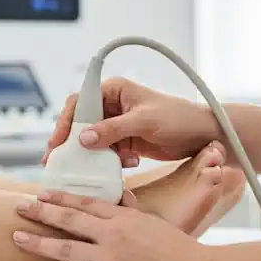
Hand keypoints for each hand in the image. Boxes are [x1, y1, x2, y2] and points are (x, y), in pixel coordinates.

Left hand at [13, 190, 217, 260]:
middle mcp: (113, 234)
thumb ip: (133, 210)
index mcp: (124, 217)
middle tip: (19, 207)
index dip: (60, 196)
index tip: (41, 193)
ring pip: (66, 249)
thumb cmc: (181, 249)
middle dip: (40, 212)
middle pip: (69, 219)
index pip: (84, 202)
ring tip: (18, 238)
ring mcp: (111, 260)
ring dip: (39, 243)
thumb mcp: (155, 221)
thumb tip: (122, 198)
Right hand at [43, 78, 219, 167]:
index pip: (80, 102)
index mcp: (114, 90)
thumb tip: (84, 138)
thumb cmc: (179, 118)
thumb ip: (113, 129)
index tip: (59, 142)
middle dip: (72, 142)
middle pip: (81, 123)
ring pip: (91, 140)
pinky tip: (121, 166)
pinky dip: (107, 161)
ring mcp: (117, 125)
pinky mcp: (124, 142)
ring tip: (81, 170)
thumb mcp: (144, 122)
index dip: (66, 121)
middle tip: (58, 160)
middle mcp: (112, 105)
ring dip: (88, 155)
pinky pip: (105, 152)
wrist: (203, 136)